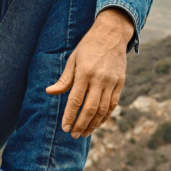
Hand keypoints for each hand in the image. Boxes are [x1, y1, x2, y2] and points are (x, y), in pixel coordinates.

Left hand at [46, 8, 133, 137]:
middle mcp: (99, 79)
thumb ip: (64, 79)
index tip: (65, 128)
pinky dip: (105, 117)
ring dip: (93, 124)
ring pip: (103, 110)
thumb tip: (49, 92)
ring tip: (84, 133)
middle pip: (90, 108)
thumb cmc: (88, 47)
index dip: (70, 116)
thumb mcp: (73, 59)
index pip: (76, 100)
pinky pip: (113, 105)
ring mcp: (112, 82)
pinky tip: (97, 124)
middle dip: (81, 124)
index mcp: (85, 73)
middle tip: (74, 135)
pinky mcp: (120, 83)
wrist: (112, 35)